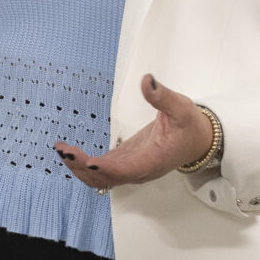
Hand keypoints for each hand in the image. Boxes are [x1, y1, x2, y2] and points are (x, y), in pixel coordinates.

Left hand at [52, 73, 213, 190]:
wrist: (196, 140)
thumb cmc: (190, 126)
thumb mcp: (181, 107)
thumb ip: (162, 96)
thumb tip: (147, 80)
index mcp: (153, 161)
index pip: (127, 170)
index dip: (107, 169)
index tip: (89, 161)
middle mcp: (139, 171)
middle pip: (106, 179)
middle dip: (84, 168)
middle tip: (65, 151)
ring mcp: (130, 170)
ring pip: (100, 179)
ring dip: (79, 168)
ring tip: (62, 150)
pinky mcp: (124, 163)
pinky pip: (101, 172)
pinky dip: (83, 165)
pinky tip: (69, 152)